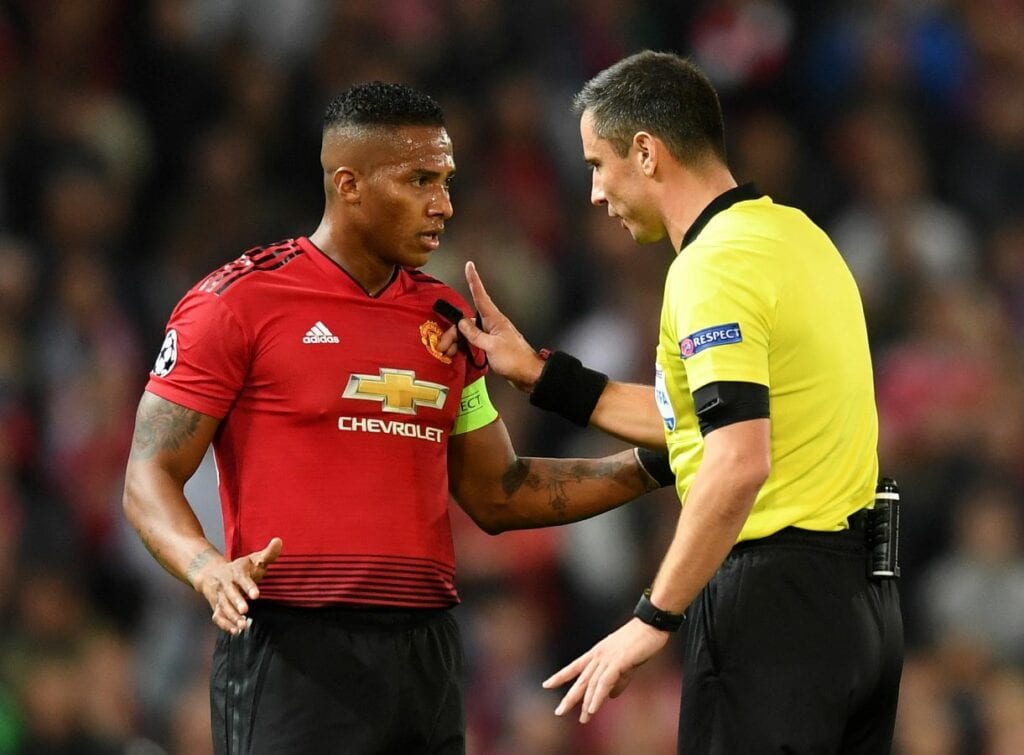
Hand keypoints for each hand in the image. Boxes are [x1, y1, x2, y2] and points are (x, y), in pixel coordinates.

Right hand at [193, 537, 282, 634]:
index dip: (248, 586)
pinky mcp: (216, 607)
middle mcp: (225, 584)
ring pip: (223, 607)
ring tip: (243, 625)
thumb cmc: (240, 568)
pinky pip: (218, 616)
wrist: (212, 573)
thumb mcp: (254, 558)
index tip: (256, 595)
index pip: (241, 578)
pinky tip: (235, 631)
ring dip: (231, 616)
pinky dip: (225, 625)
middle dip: (236, 601)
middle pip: (229, 593)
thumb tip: (279, 541)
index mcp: (235, 571)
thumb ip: (268, 553)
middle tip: (245, 610)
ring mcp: (219, 596)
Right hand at [457, 261, 545, 391]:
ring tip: (447, 353)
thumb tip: (462, 322)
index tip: (469, 265)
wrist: (528, 375)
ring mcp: (491, 336)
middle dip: (452, 331)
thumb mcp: (491, 347)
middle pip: (466, 321)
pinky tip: (455, 354)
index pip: (481, 296)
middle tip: (442, 346)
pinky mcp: (490, 347)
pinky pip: (472, 343)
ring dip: (456, 342)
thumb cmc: (514, 359)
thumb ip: (475, 334)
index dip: (474, 280)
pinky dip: (463, 347)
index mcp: (494, 319)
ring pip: (467, 333)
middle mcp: (491, 325)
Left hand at [542, 617, 669, 722]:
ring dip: (587, 703)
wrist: (651, 624)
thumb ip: (619, 680)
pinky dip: (598, 696)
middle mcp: (599, 655)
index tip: (546, 684)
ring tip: (583, 719)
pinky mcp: (618, 661)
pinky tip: (592, 708)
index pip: (574, 666)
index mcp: (598, 653)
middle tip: (559, 712)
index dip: (560, 676)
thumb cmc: (641, 641)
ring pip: (592, 683)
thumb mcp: (627, 663)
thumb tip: (611, 697)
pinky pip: (604, 682)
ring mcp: (607, 658)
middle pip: (581, 679)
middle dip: (570, 697)